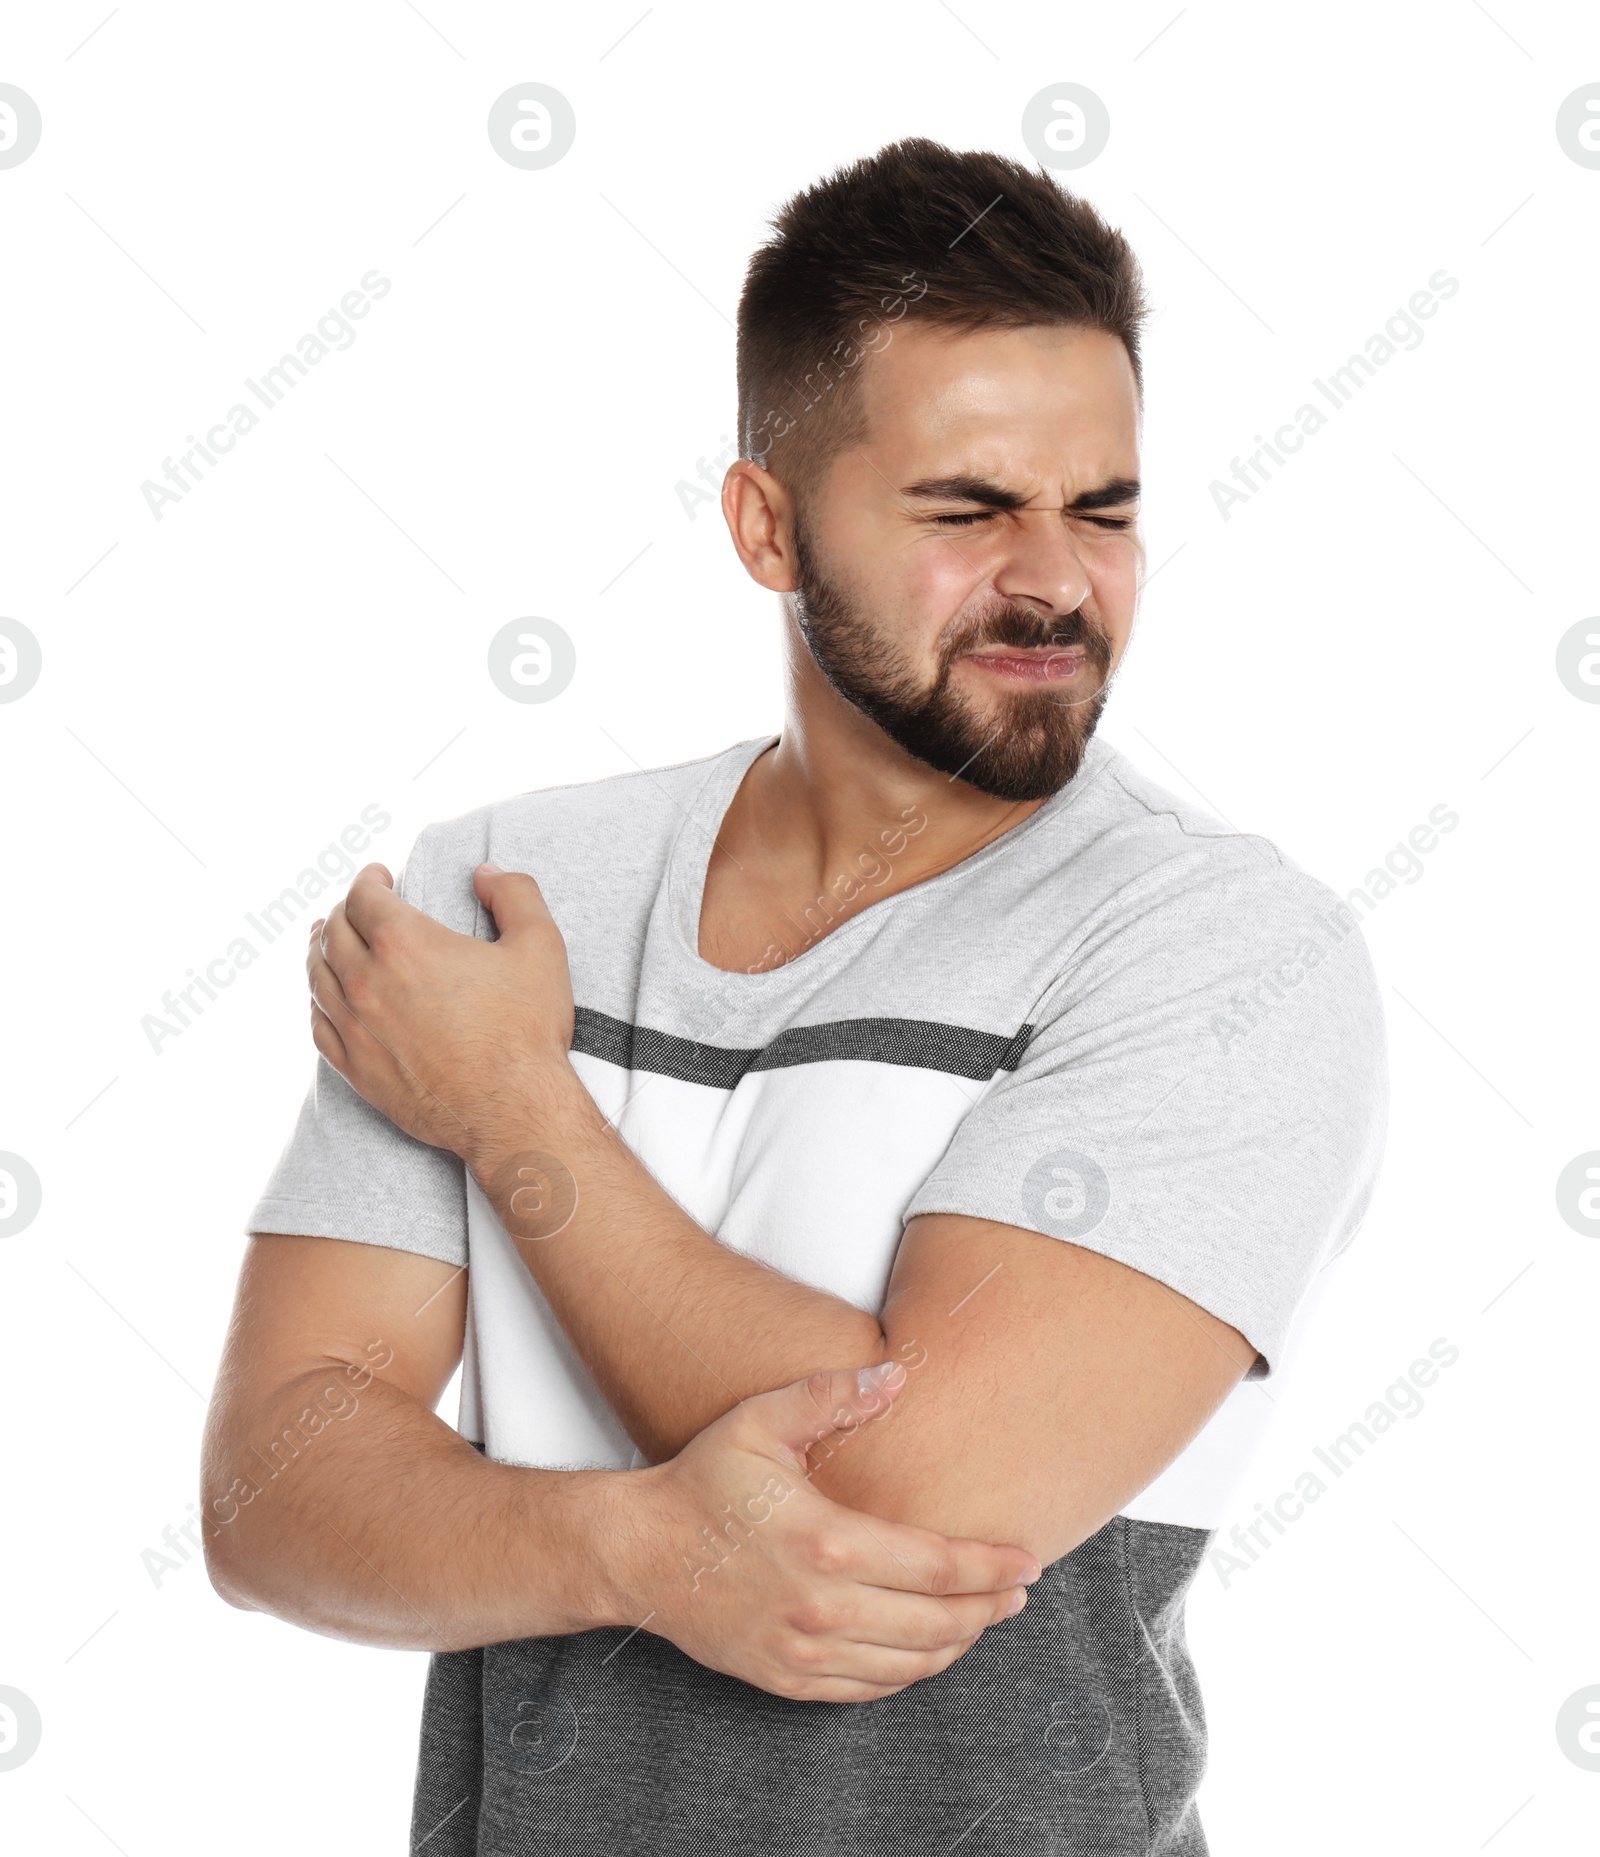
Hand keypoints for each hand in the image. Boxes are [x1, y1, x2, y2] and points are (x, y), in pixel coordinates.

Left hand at [307, 861, 576, 1161]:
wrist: (513, 1109)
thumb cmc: (526, 1030)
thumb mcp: (540, 946)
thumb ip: (514, 894)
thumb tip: (486, 873)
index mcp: (405, 942)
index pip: (363, 897)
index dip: (368, 880)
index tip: (378, 877)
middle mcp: (368, 981)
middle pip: (333, 932)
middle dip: (344, 911)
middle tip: (357, 907)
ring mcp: (355, 1028)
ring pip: (317, 976)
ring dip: (320, 951)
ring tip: (327, 941)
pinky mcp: (355, 1069)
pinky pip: (319, 1025)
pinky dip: (318, 1001)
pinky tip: (327, 996)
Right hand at [605, 1363, 1040, 1702]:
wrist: (639, 1553)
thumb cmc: (701, 1484)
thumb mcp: (761, 1421)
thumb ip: (832, 1395)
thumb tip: (896, 1373)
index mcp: (828, 1542)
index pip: (937, 1566)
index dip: (991, 1567)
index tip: (1026, 1562)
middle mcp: (823, 1607)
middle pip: (937, 1623)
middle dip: (989, 1609)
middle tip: (1017, 1592)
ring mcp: (805, 1651)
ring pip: (910, 1664)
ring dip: (956, 1643)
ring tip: (981, 1618)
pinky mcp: (787, 1679)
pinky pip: (870, 1689)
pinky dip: (910, 1672)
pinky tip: (926, 1647)